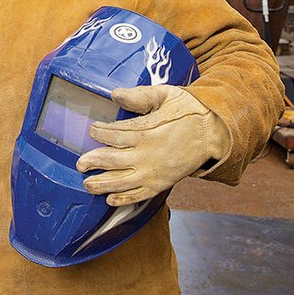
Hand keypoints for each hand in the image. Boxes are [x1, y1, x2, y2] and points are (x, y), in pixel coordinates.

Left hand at [75, 85, 230, 205]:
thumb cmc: (188, 111)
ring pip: (124, 182)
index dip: (101, 132)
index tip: (91, 129)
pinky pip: (140, 195)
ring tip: (87, 184)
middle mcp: (149, 155)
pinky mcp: (162, 184)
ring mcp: (155, 172)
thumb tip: (115, 94)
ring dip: (104, 184)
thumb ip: (140, 96)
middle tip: (80, 163)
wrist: (213, 134)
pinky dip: (125, 199)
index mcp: (149, 132)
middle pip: (115, 160)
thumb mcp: (166, 95)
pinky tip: (110, 200)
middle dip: (95, 161)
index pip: (118, 134)